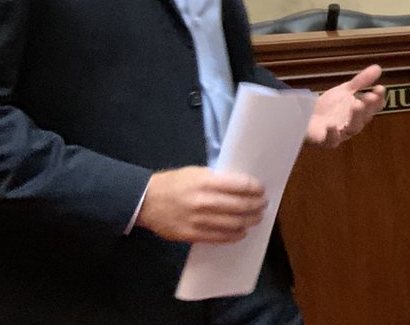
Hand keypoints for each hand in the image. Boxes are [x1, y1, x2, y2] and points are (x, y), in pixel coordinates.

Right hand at [136, 166, 265, 243]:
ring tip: (256, 218)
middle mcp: (203, 201)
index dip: (255, 189)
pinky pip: (219, 238)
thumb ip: (219, 179)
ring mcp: (197, 221)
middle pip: (240, 206)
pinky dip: (235, 235)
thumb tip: (243, 186)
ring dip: (249, 221)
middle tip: (263, 205)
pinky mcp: (191, 235)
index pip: (240, 186)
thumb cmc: (174, 183)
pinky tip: (241, 231)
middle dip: (256, 206)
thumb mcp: (197, 172)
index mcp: (205, 182)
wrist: (146, 201)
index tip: (262, 190)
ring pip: (233, 224)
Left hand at [305, 64, 384, 147]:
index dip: (377, 98)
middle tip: (370, 95)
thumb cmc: (327, 107)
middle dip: (368, 107)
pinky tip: (332, 125)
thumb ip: (360, 82)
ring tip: (357, 104)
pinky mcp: (325, 140)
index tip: (379, 87)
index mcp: (359, 113)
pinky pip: (331, 140)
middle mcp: (352, 125)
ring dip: (356, 117)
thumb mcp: (344, 91)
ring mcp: (340, 134)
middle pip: (364, 118)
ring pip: (352, 129)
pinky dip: (332, 134)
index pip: (373, 107)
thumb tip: (378, 67)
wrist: (304, 118)